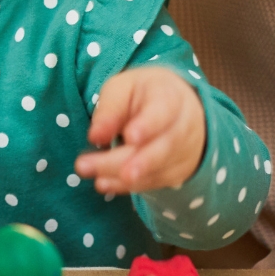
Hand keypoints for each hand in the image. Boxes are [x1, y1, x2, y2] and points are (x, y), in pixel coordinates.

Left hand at [74, 66, 206, 193]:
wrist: (176, 106)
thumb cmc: (142, 95)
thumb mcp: (123, 89)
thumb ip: (110, 110)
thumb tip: (96, 136)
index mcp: (170, 97)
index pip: (163, 112)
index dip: (147, 126)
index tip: (129, 136)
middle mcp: (184, 126)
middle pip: (159, 147)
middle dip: (126, 160)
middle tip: (90, 166)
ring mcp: (184, 152)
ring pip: (157, 169)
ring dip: (123, 178)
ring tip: (97, 180)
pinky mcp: (178, 172)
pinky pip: (154, 182)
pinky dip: (128, 186)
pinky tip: (105, 184)